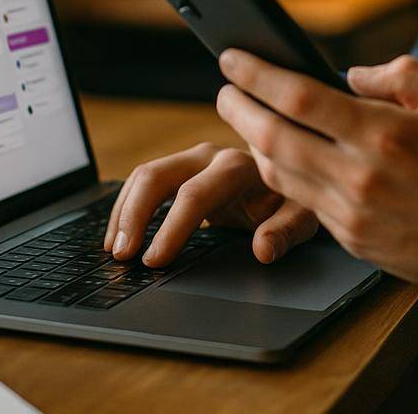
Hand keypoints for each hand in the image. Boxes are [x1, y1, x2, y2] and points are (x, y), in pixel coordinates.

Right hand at [104, 142, 319, 265]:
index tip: (153, 261)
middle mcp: (210, 156)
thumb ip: (286, 231)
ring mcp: (192, 160)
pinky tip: (119, 235)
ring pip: (144, 176)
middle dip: (134, 216)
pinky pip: (144, 182)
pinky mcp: (181, 170)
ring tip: (114, 250)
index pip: (194, 195)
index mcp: (239, 167)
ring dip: (123, 212)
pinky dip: (126, 207)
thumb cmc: (298, 199)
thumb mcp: (304, 216)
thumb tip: (263, 250)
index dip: (171, 229)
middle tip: (122, 255)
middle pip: (157, 176)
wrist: (295, 174)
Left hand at [215, 50, 417, 303]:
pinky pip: (303, 203)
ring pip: (279, 175)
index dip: (257, 74)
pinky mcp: (352, 241)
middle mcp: (360, 177)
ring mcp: (353, 215)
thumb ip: (401, 75)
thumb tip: (349, 75)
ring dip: (254, 144)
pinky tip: (284, 157)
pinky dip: (285, 176)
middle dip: (237, 109)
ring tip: (247, 119)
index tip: (232, 57)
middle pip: (272, 138)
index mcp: (385, 135)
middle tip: (224, 90)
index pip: (298, 98)